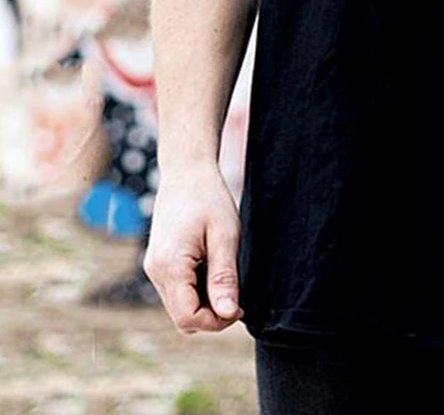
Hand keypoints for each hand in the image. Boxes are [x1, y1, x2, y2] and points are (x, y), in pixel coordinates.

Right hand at [142, 163, 243, 333]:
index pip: (189, 318)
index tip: (240, 307)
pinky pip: (177, 291)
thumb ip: (224, 277)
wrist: (187, 171)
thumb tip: (228, 313)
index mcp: (170, 267)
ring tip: (226, 276)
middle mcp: (155, 272)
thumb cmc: (209, 199)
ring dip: (205, 303)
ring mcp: (154, 268)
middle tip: (237, 294)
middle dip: (212, 315)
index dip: (217, 321)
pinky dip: (196, 291)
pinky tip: (213, 269)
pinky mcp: (159, 263)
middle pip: (182, 317)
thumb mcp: (225, 237)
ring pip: (179, 306)